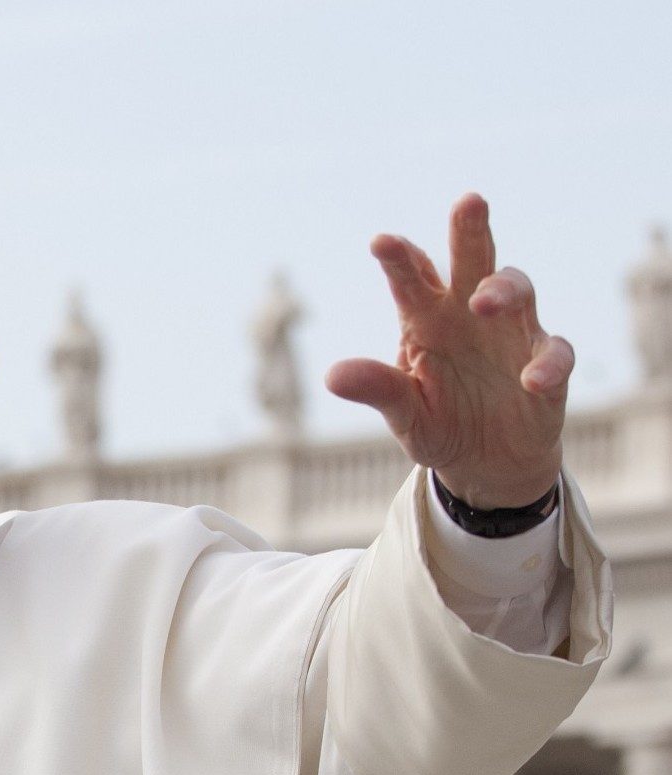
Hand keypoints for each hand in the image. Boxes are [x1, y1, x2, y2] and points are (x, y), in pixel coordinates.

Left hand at [326, 193, 570, 507]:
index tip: (381, 242)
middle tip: (468, 200)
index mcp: (426, 319)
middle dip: (471, 230)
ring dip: (504, 289)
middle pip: (473, 260)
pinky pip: (555, 354)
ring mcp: (514, 336)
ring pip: (519, 291)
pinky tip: (531, 380)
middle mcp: (471, 315)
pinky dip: (547, 363)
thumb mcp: (404, 413)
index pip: (412, 279)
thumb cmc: (438, 423)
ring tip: (483, 300)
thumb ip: (377, 390)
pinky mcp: (548, 367)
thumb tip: (332, 378)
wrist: (486, 463)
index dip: (400, 259)